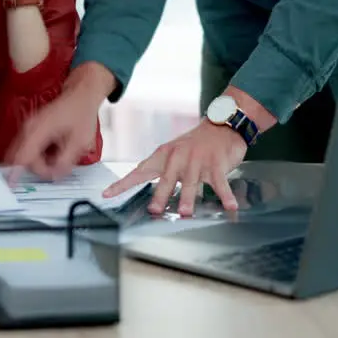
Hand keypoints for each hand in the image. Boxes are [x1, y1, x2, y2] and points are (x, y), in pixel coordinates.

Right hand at [6, 81, 102, 180]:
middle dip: (38, 168)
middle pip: (22, 157)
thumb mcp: (79, 142)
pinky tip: (51, 154)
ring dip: (37, 162)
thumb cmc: (81, 114)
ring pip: (23, 153)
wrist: (80, 94)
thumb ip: (64, 161)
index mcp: (39, 130)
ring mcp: (28, 127)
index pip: (22, 156)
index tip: (13, 186)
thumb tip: (54, 175)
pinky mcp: (31, 128)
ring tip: (58, 160)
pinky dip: (36, 155)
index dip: (16, 173)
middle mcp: (29, 128)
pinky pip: (27, 147)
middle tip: (58, 170)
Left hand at [103, 121, 247, 215]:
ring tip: (185, 212)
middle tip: (155, 210)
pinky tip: (229, 206)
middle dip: (161, 195)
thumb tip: (144, 184)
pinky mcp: (217, 163)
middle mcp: (178, 158)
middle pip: (167, 179)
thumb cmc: (195, 144)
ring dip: (189, 197)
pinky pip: (220, 182)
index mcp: (164, 156)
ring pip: (192, 182)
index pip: (139, 172)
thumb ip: (161, 170)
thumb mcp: (173, 152)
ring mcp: (198, 160)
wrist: (222, 124)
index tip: (107, 194)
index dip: (123, 183)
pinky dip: (225, 195)